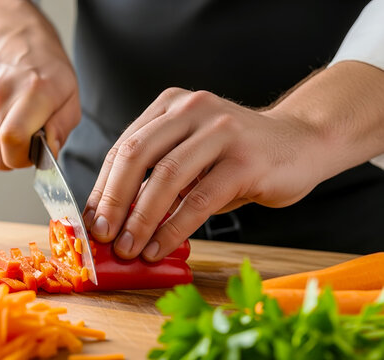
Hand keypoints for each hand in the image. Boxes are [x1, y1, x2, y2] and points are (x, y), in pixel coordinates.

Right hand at [0, 0, 79, 169]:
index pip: (12, 139)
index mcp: (33, 92)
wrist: (19, 43)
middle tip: (30, 142)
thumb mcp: (71, 99)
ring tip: (21, 122)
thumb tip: (48, 152)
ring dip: (6, 145)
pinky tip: (8, 115)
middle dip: (16, 158)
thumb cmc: (49, 72)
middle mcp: (2, 94)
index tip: (35, 152)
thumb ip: (61, 129)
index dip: (23, 157)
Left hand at [83, 88, 326, 261]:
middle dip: (113, 201)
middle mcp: (192, 111)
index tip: (90, 220)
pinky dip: (173, 228)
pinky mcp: (245, 161)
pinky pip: (199, 200)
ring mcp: (220, 132)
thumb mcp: (192, 155)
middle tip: (102, 236)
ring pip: (165, 178)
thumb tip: (116, 221)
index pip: (123, 146)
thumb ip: (157, 177)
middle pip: (136, 156)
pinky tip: (159, 247)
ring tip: (129, 248)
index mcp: (171, 106)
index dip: (102, 186)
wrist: (302, 141)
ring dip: (140, 219)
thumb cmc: (237, 155)